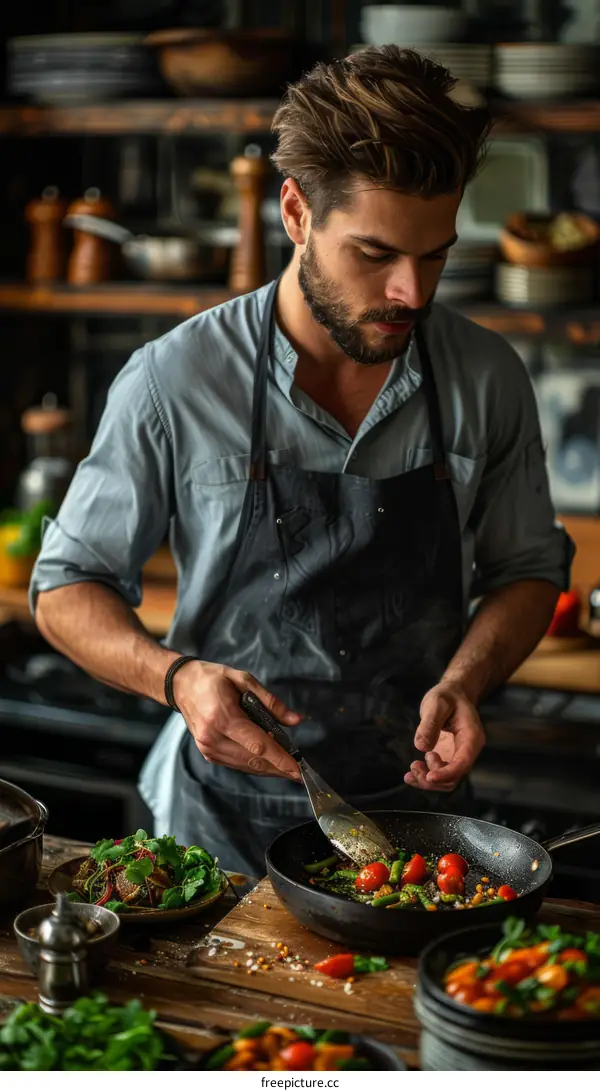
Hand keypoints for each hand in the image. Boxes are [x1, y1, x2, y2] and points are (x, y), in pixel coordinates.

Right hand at [173, 661, 301, 780]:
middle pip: (253, 760)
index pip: (257, 744)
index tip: (298, 769)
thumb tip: (296, 720)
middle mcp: (213, 737)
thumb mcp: (244, 680)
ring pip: (245, 766)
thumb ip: (271, 702)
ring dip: (268, 769)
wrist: (182, 685)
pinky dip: (254, 765)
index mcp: (222, 717)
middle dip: (278, 768)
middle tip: (300, 773)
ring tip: (288, 769)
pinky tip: (268, 763)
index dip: (279, 759)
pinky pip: (236, 764)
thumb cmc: (213, 679)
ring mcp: (208, 748)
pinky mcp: (208, 753)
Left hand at [404, 682, 484, 792]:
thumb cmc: (447, 696)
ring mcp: (459, 756)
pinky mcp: (449, 757)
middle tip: (414, 766)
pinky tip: (411, 774)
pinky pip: (441, 774)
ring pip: (448, 780)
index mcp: (472, 737)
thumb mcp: (436, 704)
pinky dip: (426, 777)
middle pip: (455, 777)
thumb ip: (430, 723)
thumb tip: (421, 746)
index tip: (429, 776)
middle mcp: (469, 751)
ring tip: (413, 767)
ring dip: (429, 780)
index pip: (463, 763)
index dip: (447, 773)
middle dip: (434, 779)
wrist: (453, 694)